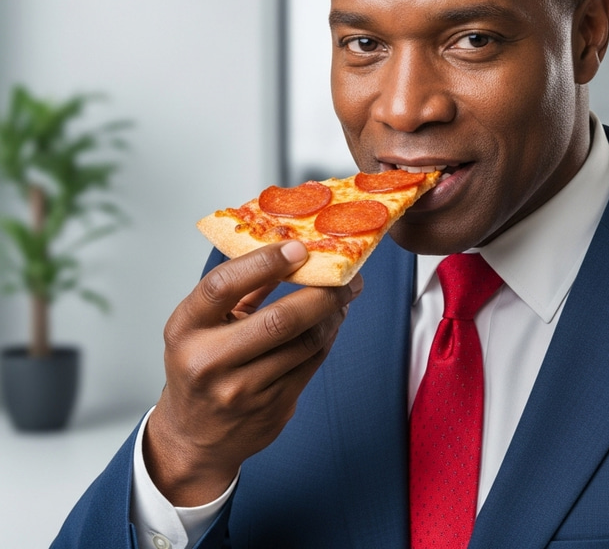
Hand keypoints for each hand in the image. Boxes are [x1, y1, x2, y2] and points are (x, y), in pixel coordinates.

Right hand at [143, 240, 361, 505]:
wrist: (194, 439)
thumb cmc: (200, 367)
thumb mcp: (202, 324)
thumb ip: (240, 289)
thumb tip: (287, 248)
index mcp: (186, 329)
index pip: (223, 286)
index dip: (264, 262)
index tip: (298, 248)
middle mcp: (209, 361)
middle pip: (279, 320)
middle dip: (321, 293)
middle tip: (345, 275)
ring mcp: (242, 390)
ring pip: (304, 342)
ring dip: (332, 313)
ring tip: (344, 294)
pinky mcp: (271, 409)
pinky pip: (311, 362)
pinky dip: (328, 336)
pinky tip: (333, 320)